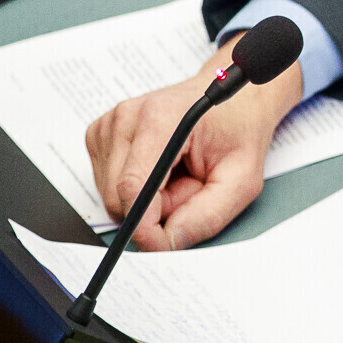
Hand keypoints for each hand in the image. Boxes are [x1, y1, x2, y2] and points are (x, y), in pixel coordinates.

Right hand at [83, 30, 310, 250]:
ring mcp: (109, 124)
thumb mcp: (242, 180)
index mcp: (160, 119)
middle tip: (189, 188)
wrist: (231, 98)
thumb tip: (165, 243)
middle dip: (154, 210)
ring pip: (112, 196)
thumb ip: (206, 216)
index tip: (162, 242)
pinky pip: (109, 185)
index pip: (132, 187)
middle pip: (118, 198)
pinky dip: (136, 188)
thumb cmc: (237, 131)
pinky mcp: (101, 135)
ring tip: (178, 174)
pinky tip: (160, 168)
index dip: (144, 226)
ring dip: (146, 199)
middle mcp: (126, 117)